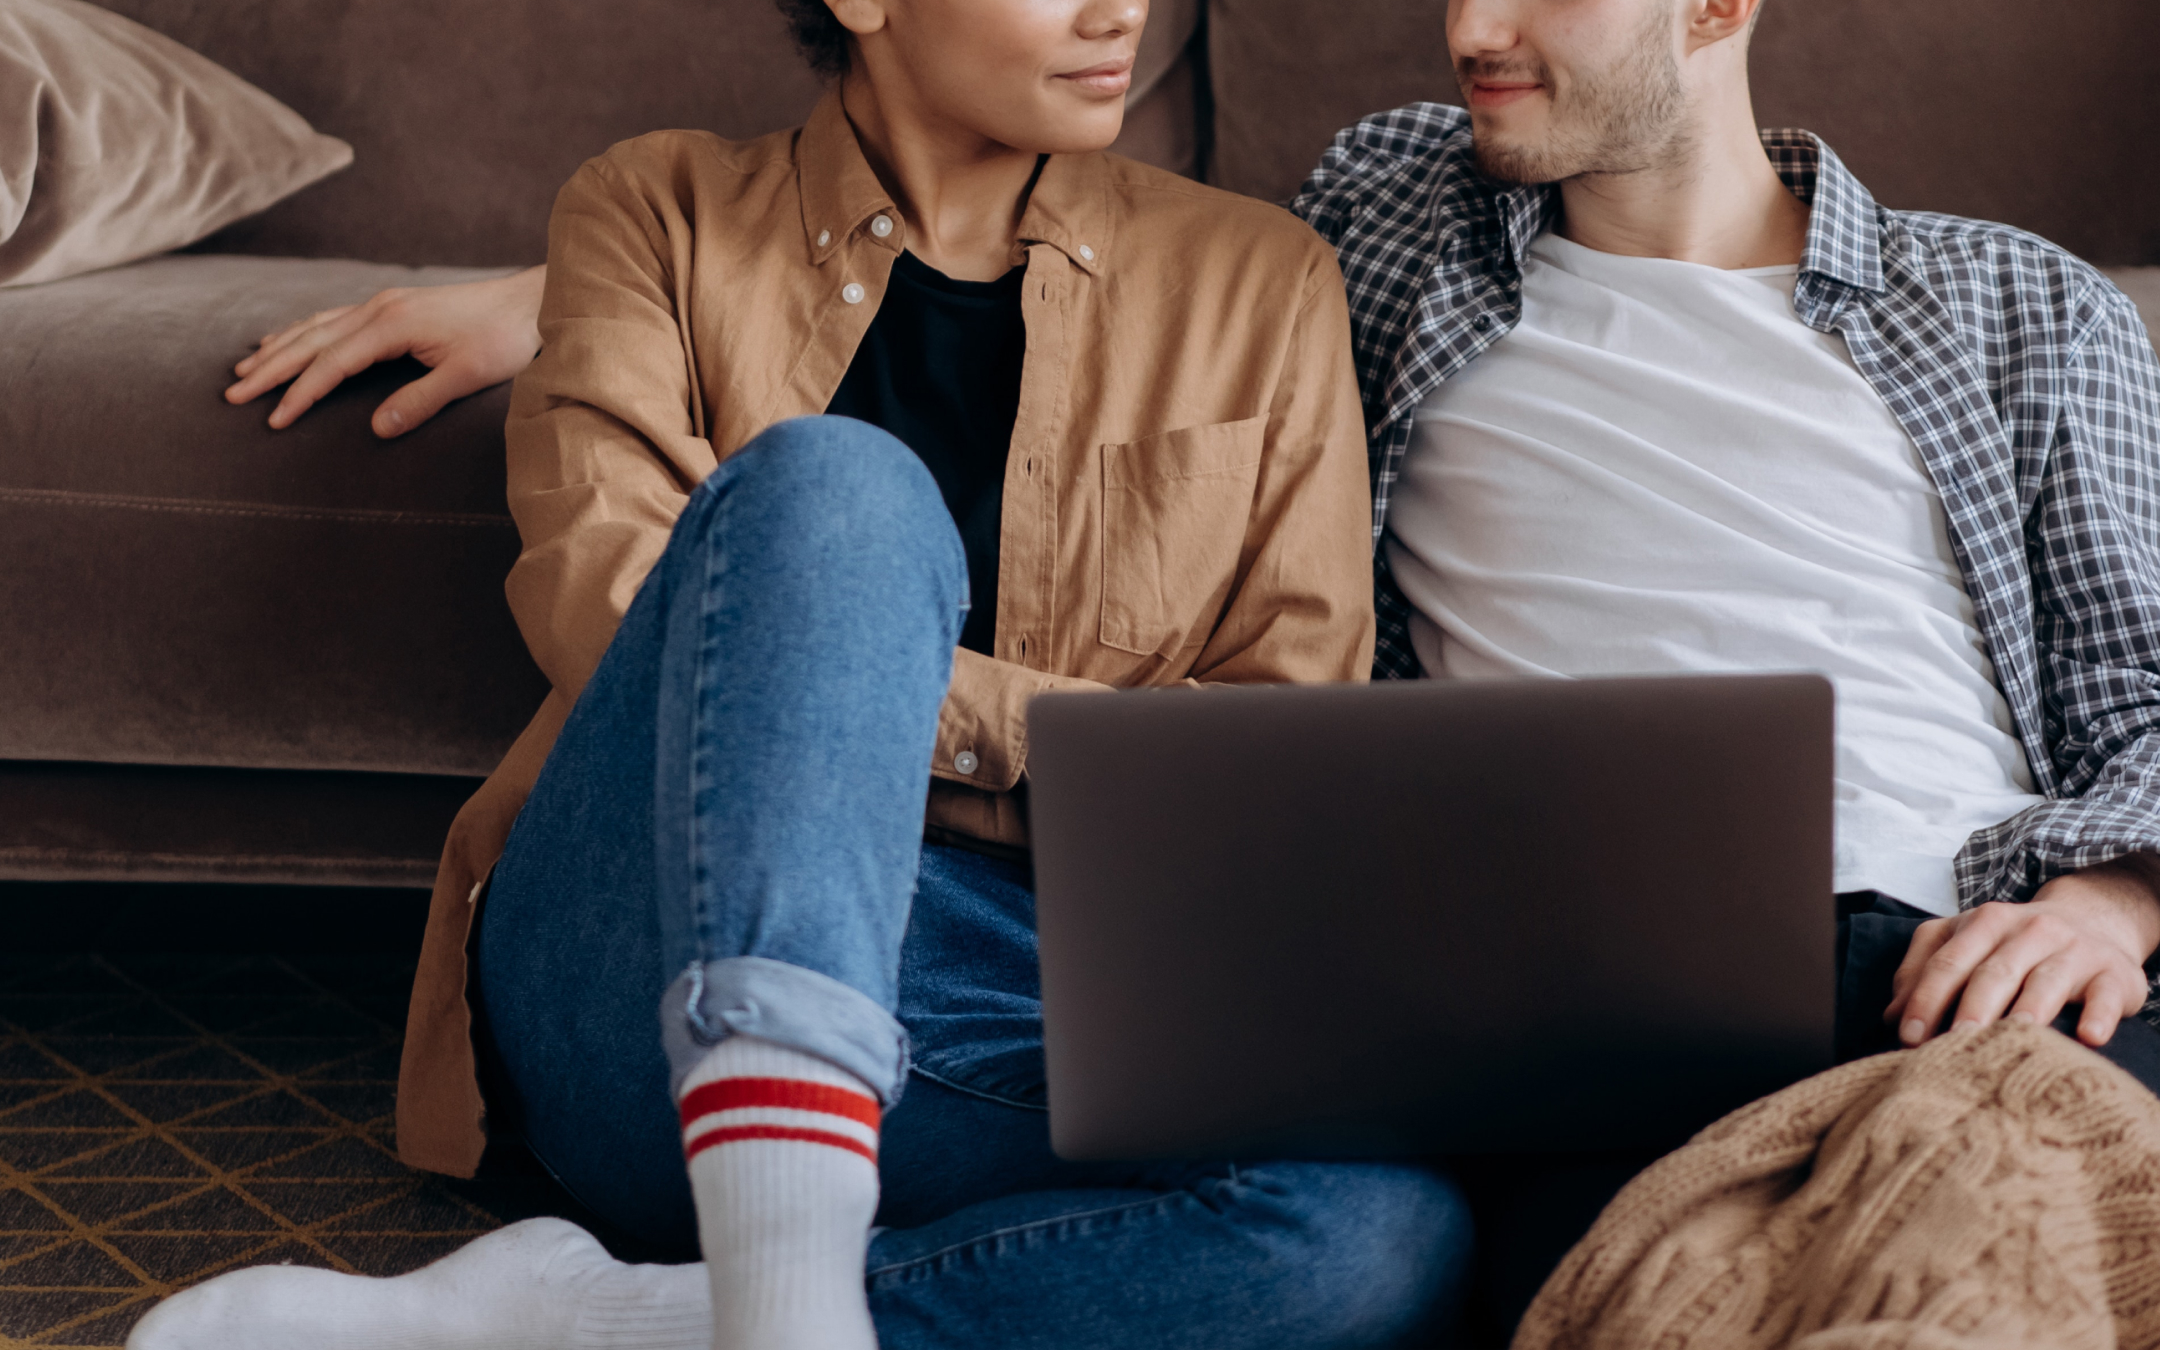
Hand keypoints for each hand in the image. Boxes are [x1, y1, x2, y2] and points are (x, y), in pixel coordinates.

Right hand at [225, 265, 546, 436]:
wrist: (530, 302)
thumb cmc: (503, 339)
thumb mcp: (466, 377)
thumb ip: (421, 402)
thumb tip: (377, 429)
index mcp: (391, 325)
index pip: (331, 364)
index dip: (300, 393)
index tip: (273, 419)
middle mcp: (378, 308)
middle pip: (311, 341)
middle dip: (271, 369)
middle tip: (233, 393)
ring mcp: (383, 304)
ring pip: (317, 326)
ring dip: (280, 347)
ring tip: (245, 368)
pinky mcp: (392, 306)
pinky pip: (333, 318)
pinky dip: (303, 331)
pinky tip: (287, 339)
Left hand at [1886, 856, 2159, 1048]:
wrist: (2092, 919)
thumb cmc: (2012, 943)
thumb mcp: (1965, 942)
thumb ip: (1923, 970)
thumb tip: (1892, 1015)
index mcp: (1985, 922)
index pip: (1948, 962)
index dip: (1925, 998)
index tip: (1908, 1037)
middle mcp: (2029, 930)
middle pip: (1994, 972)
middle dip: (1971, 1009)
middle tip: (1953, 1045)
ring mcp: (2074, 950)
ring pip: (2046, 982)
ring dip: (2028, 1011)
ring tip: (2012, 1039)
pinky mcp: (2114, 973)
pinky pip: (2105, 995)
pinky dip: (2097, 1015)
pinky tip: (2088, 1038)